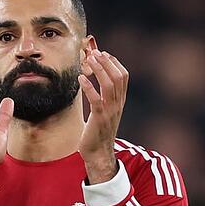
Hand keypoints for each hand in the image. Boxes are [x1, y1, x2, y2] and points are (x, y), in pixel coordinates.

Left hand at [78, 50, 128, 183]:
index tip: (103, 53)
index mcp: (120, 102)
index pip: (123, 77)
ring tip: (89, 59)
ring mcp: (110, 111)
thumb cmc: (98, 133)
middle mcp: (118, 104)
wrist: (98, 153)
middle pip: (118, 77)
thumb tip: (95, 84)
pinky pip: (96, 99)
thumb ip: (102, 98)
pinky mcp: (100, 118)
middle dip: (107, 62)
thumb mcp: (104, 112)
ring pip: (109, 85)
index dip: (114, 62)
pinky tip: (80, 78)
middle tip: (95, 52)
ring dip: (99, 69)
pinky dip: (89, 86)